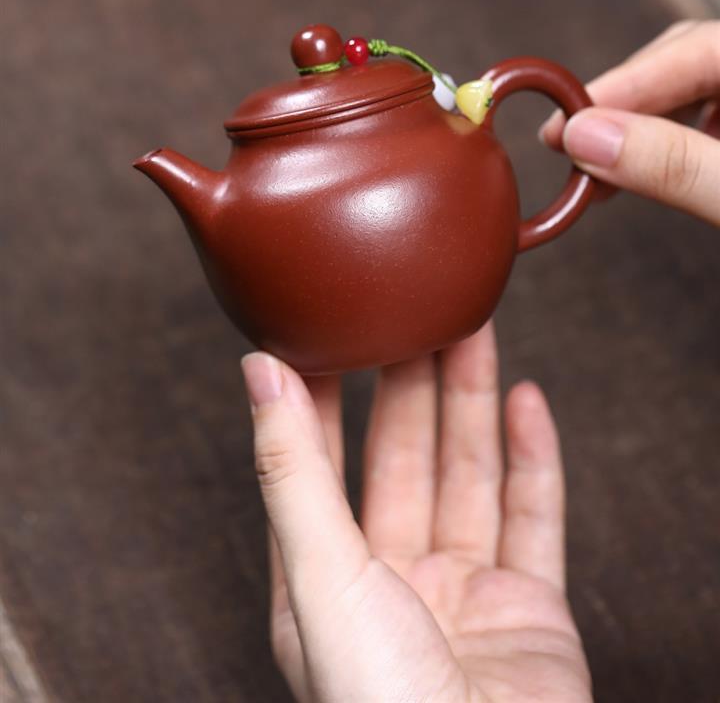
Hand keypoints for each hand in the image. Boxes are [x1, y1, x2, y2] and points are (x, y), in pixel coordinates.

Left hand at [241, 325, 591, 702]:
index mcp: (324, 581)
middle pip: (402, 455)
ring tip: (473, 325)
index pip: (317, 462)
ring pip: (469, 472)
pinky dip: (533, 457)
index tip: (330, 323)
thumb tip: (256, 372)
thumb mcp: (324, 578)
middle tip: (419, 306)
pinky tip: (528, 402)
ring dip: (472, 399)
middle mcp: (391, 580)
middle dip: (410, 379)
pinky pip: (533, 515)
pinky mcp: (528, 606)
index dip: (324, 391)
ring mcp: (462, 591)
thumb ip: (291, 470)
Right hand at [539, 20, 719, 224]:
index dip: (627, 82)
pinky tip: (642, 173)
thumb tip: (586, 138)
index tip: (569, 123)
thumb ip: (676, 164)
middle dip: (626, 101)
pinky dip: (669, 145)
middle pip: (688, 59)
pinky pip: (708, 121)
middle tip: (568, 142)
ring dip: (642, 127)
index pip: (696, 45)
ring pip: (694, 90)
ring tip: (595, 168)